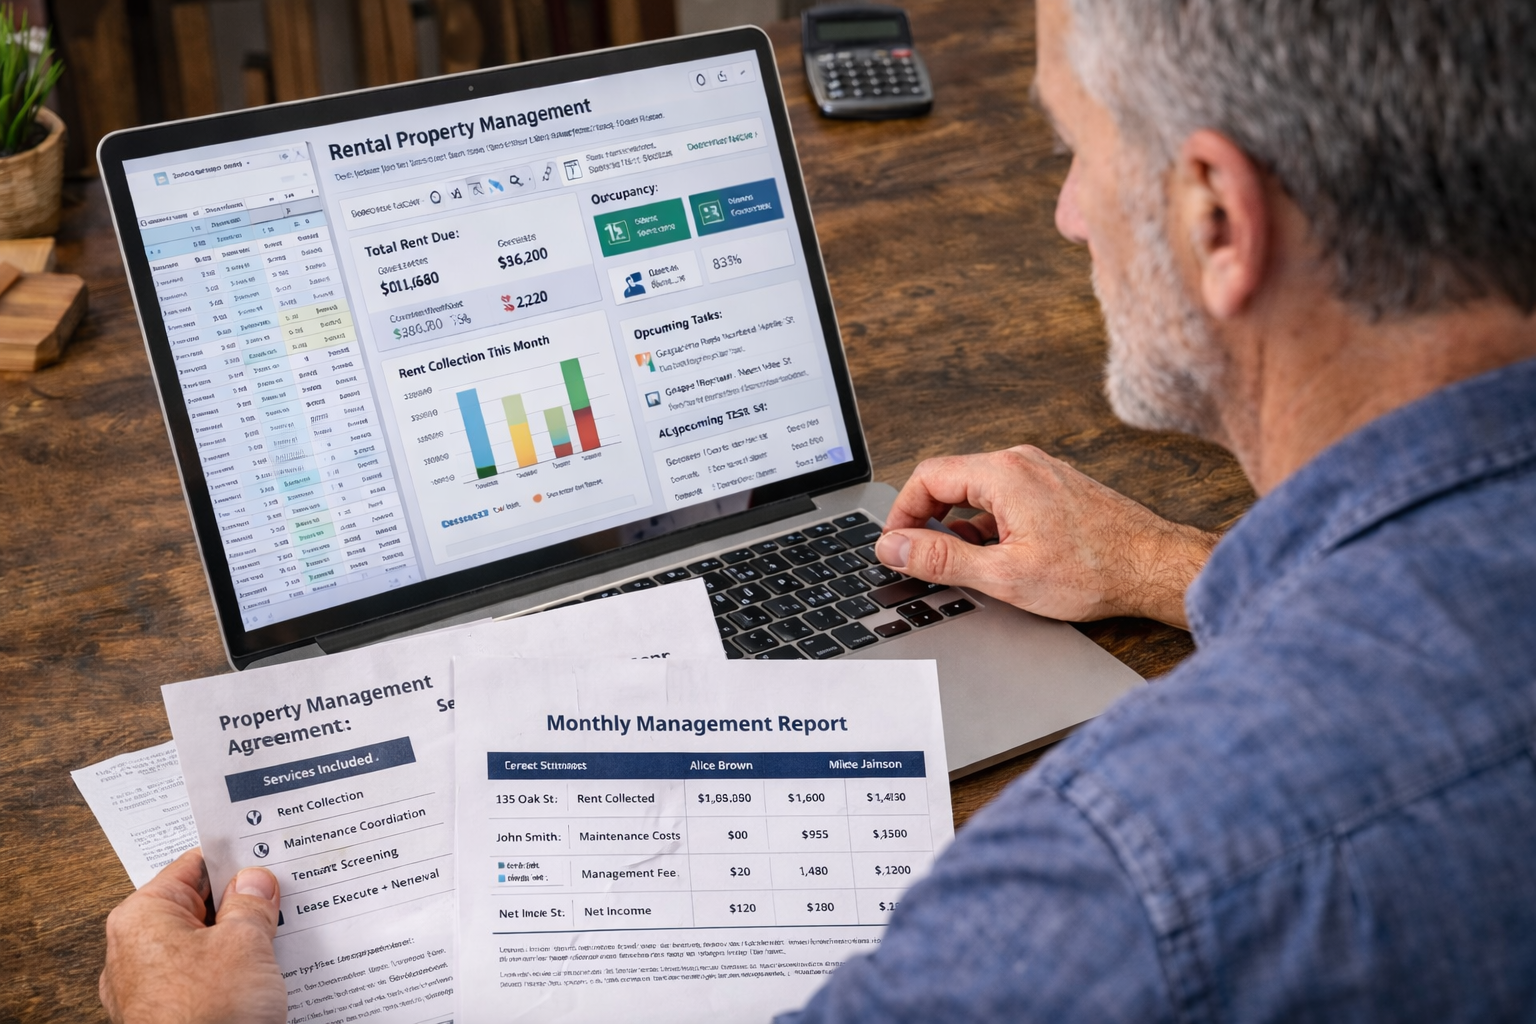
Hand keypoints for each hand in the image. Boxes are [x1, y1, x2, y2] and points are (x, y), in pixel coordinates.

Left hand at [100, 848, 285, 1023]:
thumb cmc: (209, 1018)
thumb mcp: (246, 943)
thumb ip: (251, 904)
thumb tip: (253, 882)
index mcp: (142, 918)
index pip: (193, 867)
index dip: (235, 858)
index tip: (267, 854)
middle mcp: (135, 952)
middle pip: (199, 908)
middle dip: (242, 903)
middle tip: (282, 896)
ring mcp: (151, 989)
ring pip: (205, 947)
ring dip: (242, 942)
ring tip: (281, 936)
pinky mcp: (170, 1016)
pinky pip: (205, 981)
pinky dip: (234, 975)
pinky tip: (266, 975)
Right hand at [875, 446, 1217, 627]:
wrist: (1155, 569)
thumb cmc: (1095, 571)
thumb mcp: (1005, 575)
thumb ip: (942, 559)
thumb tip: (896, 548)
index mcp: (1004, 473)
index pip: (927, 477)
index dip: (902, 514)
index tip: (896, 545)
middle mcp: (1021, 461)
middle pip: (949, 479)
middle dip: (926, 519)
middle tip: (917, 557)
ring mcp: (1040, 472)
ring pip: (976, 489)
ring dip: (956, 523)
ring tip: (958, 563)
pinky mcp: (1054, 487)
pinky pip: (1002, 496)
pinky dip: (985, 523)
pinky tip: (994, 555)